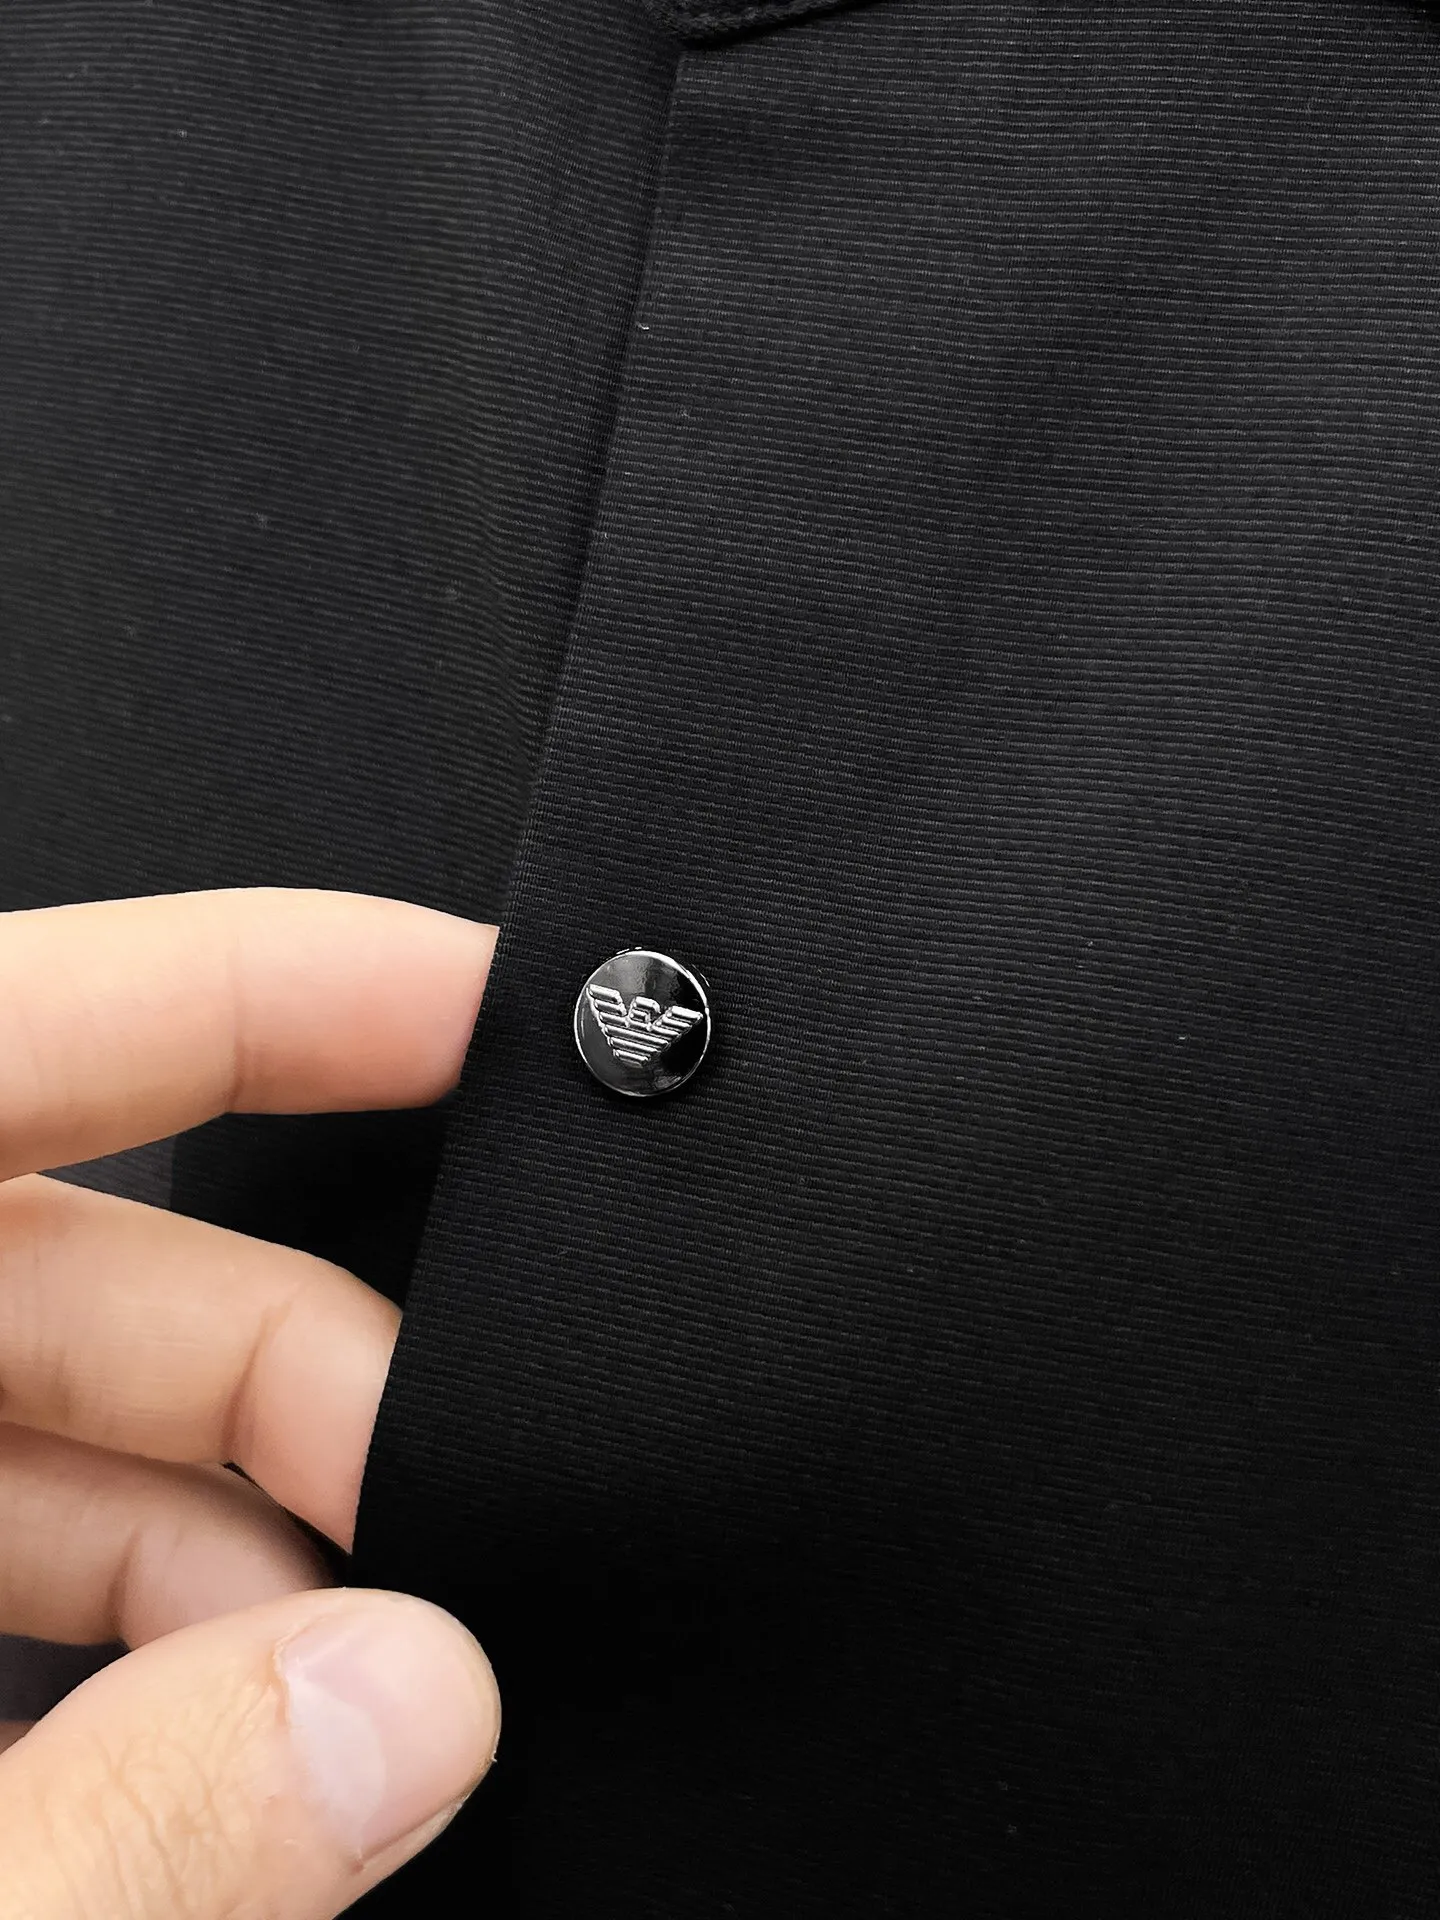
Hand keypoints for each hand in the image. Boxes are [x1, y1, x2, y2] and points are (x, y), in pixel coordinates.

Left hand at [0, 889, 501, 1919]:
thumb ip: (126, 1836)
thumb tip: (402, 1705)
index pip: (6, 1038)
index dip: (250, 982)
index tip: (461, 999)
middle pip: (62, 1249)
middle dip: (300, 1341)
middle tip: (461, 1467)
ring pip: (41, 1413)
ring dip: (237, 1512)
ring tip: (375, 1660)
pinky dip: (141, 1611)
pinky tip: (251, 1731)